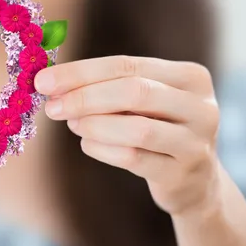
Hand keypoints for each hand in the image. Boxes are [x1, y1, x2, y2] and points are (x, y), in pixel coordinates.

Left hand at [34, 55, 220, 215]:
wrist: (193, 180)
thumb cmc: (156, 126)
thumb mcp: (142, 100)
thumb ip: (105, 85)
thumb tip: (51, 82)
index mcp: (189, 77)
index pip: (127, 65)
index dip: (81, 72)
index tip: (44, 81)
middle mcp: (201, 106)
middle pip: (134, 92)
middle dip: (84, 97)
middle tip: (52, 106)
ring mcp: (196, 143)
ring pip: (136, 129)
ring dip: (93, 124)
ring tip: (71, 123)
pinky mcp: (182, 175)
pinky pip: (133, 158)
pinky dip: (101, 149)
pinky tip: (87, 144)